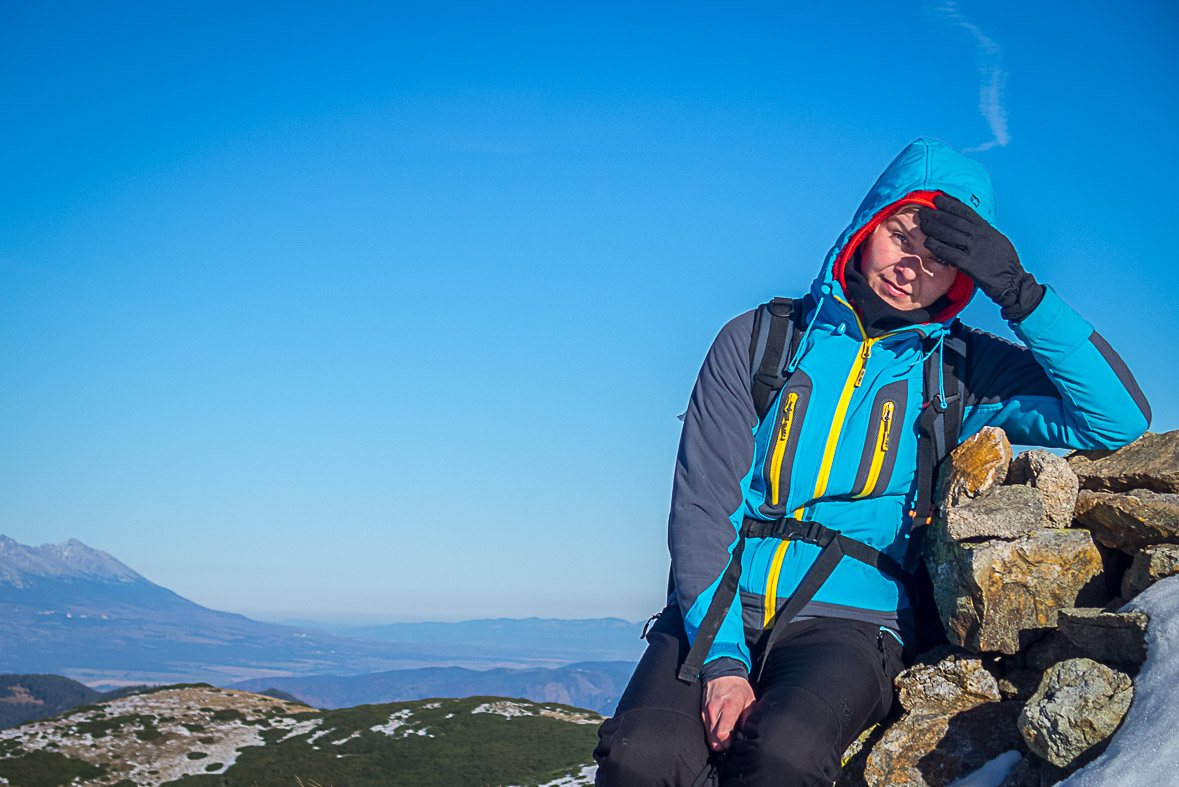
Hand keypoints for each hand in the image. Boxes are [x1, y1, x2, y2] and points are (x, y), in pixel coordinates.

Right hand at [702, 675, 754, 752]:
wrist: (722, 672)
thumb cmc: (738, 687)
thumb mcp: (749, 701)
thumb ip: (748, 719)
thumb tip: (746, 735)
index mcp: (728, 708)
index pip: (722, 734)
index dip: (728, 744)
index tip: (734, 743)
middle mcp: (715, 711)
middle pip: (713, 740)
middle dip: (722, 746)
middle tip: (730, 743)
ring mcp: (707, 712)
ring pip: (708, 736)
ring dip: (716, 740)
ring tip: (726, 736)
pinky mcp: (703, 712)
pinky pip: (706, 729)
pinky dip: (712, 733)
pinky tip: (720, 728)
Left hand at [918, 194, 1044, 320]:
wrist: (1012, 281)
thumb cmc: (1004, 262)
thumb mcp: (996, 240)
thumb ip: (982, 232)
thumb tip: (970, 225)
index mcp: (987, 229)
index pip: (966, 212)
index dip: (950, 204)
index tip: (937, 199)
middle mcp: (980, 236)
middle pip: (954, 221)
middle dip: (937, 215)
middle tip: (923, 212)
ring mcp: (975, 249)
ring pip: (950, 234)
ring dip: (933, 228)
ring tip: (922, 224)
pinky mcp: (970, 264)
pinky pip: (949, 253)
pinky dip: (937, 247)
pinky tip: (928, 243)